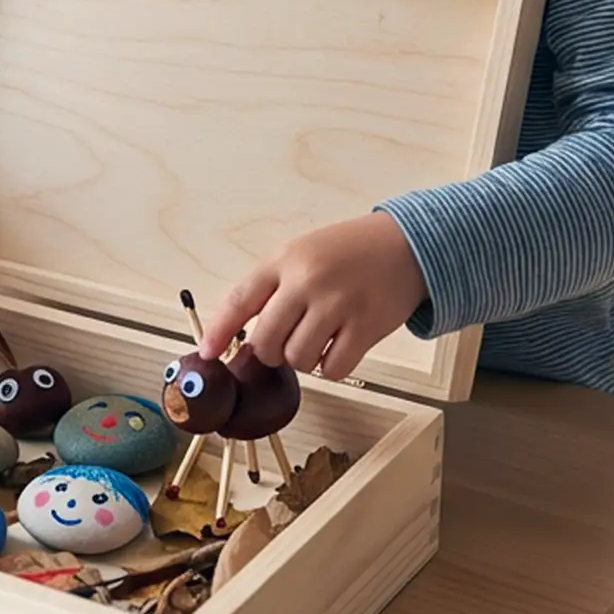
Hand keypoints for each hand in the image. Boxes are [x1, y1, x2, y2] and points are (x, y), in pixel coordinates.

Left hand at [200, 212, 426, 381]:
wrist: (405, 244)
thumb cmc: (348, 251)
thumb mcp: (301, 253)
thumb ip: (272, 287)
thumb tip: (241, 333)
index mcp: (285, 260)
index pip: (240, 300)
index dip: (219, 331)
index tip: (207, 354)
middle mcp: (307, 281)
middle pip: (266, 341)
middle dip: (270, 352)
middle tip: (285, 342)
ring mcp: (337, 305)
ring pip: (297, 359)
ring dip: (302, 359)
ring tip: (317, 339)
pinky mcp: (366, 327)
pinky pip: (332, 368)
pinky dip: (330, 367)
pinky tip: (338, 347)